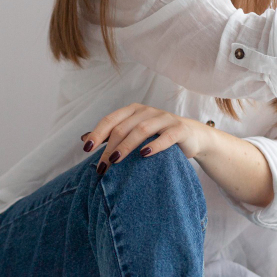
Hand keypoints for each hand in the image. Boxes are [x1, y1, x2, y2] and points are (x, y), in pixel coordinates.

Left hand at [80, 103, 209, 174]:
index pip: (111, 119)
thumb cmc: (158, 136)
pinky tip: (144, 155)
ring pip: (141, 129)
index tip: (87, 149)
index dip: (97, 133)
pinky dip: (154, 145)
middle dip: (109, 147)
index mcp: (134, 111)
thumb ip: (112, 135)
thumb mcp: (134, 133)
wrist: (192, 137)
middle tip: (102, 166)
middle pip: (123, 127)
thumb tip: (84, 139)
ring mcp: (165, 119)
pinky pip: (166, 136)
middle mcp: (148, 111)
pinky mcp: (180, 129)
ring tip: (116, 161)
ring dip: (126, 146)